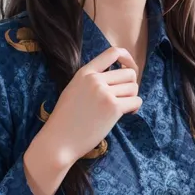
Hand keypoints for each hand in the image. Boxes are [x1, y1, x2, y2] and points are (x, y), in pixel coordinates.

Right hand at [40, 46, 141, 168]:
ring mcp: (104, 93)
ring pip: (134, 87)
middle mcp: (95, 80)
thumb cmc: (66, 120)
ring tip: (120, 108)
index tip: (129, 68)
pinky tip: (125, 114)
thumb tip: (117, 76)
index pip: (113, 52)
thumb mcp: (73, 90)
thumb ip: (91, 81)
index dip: (127, 58)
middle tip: (122, 98)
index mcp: (84, 73)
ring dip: (131, 98)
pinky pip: (136, 101)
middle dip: (130, 86)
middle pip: (129, 73)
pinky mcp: (112, 108)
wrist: (59, 141)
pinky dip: (134, 108)